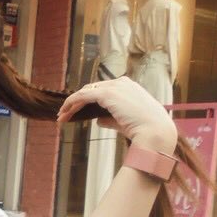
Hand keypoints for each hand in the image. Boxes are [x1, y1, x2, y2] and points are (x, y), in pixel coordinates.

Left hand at [56, 76, 176, 151]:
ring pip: (86, 91)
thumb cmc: (145, 131)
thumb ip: (111, 119)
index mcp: (129, 87)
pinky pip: (84, 95)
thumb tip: (98, 120)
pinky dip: (72, 103)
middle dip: (77, 101)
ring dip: (71, 103)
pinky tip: (65, 113)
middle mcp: (122, 83)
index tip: (77, 112)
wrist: (155, 133)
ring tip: (61, 116)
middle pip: (92, 89)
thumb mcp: (126, 122)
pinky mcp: (108, 94)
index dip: (88, 100)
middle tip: (65, 114)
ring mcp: (115, 87)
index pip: (103, 90)